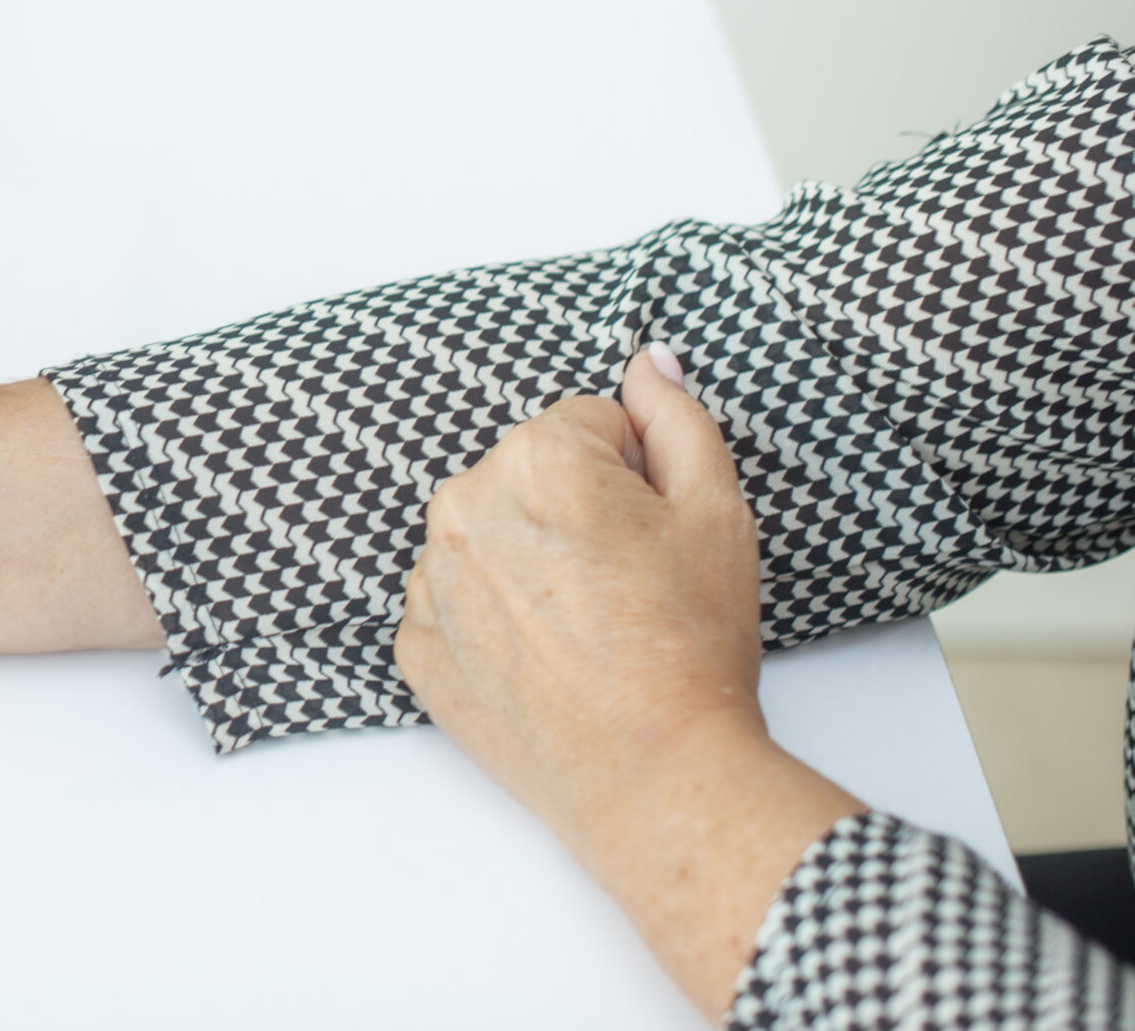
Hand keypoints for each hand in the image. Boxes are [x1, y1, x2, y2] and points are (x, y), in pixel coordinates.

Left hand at [396, 347, 860, 1018]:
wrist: (655, 773)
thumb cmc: (692, 643)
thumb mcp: (717, 510)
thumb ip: (676, 417)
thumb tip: (646, 360)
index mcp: (533, 459)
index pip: (590, 426)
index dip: (636, 476)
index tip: (654, 535)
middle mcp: (462, 505)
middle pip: (529, 476)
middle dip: (576, 512)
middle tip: (627, 584)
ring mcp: (431, 579)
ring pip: (489, 536)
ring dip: (529, 562)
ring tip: (587, 625)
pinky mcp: (417, 644)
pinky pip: (454, 602)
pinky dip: (492, 621)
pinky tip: (543, 657)